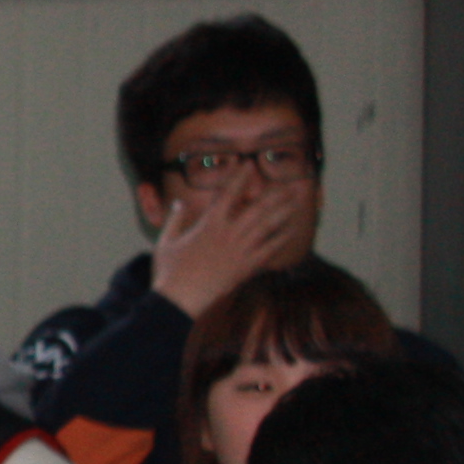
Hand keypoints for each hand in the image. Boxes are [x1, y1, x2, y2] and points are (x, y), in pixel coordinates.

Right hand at [146, 174, 316, 322]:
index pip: (228, 193)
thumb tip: (179, 204)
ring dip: (285, 212)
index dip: (240, 177)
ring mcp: (240, 250)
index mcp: (209, 224)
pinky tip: (293, 230)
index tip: (248, 164)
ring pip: (268, 226)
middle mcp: (229, 234)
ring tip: (298, 202)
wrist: (181, 298)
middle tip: (292, 184)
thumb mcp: (166, 240)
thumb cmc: (170, 270)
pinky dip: (282, 239)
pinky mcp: (246, 267)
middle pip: (258, 208)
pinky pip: (270, 250)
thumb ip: (175, 219)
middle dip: (276, 194)